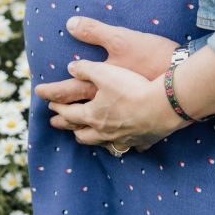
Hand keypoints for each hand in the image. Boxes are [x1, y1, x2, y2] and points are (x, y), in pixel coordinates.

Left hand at [33, 15, 179, 152]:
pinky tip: (125, 143)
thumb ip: (85, 68)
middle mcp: (105, 131)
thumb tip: (70, 67)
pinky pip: (130, 146)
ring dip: (90, 139)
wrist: (165, 105)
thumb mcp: (104, 72)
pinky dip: (124, 144)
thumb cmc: (133, 87)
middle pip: (81, 133)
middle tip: (58, 124)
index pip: (69, 112)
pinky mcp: (142, 141)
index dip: (57, 108)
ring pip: (102, 144)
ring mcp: (124, 139)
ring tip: (85, 136)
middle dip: (68, 127)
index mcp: (92, 114)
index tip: (49, 105)